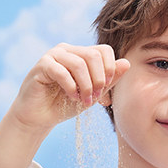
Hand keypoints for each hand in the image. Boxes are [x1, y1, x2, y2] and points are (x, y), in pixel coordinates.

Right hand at [0, 45, 129, 167]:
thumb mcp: (93, 94)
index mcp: (81, 54)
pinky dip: (71, 87)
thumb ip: (109, 80)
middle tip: (95, 98)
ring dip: (86, 86)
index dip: (109, 70)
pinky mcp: (42, 65)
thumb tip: (127, 63)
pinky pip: (62, 71)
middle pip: (93, 55)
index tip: (105, 91)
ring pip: (79, 63)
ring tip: (84, 101)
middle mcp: (68, 50)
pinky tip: (72, 97)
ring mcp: (53, 55)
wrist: (40, 117)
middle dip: (99, 79)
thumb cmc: (65, 104)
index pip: (103, 50)